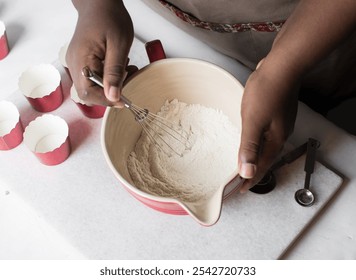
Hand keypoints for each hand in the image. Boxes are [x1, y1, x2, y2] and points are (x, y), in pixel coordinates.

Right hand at [66, 0, 133, 105]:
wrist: (99, 3)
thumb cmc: (109, 18)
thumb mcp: (118, 45)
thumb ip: (115, 72)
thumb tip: (113, 97)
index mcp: (81, 60)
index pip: (88, 93)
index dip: (107, 100)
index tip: (124, 100)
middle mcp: (75, 64)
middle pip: (89, 93)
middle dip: (110, 92)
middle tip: (127, 80)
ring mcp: (77, 63)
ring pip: (93, 86)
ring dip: (111, 84)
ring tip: (126, 69)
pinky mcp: (83, 61)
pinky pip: (94, 77)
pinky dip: (108, 77)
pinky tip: (119, 66)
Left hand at [238, 58, 298, 191]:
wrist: (282, 66)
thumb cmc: (268, 91)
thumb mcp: (253, 122)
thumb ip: (249, 147)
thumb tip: (247, 171)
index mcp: (275, 140)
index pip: (261, 167)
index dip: (250, 179)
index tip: (240, 189)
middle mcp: (280, 134)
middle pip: (265, 159)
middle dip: (252, 170)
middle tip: (240, 179)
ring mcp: (279, 123)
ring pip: (265, 146)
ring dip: (254, 156)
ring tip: (243, 162)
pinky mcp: (276, 113)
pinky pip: (265, 133)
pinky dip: (256, 141)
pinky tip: (250, 138)